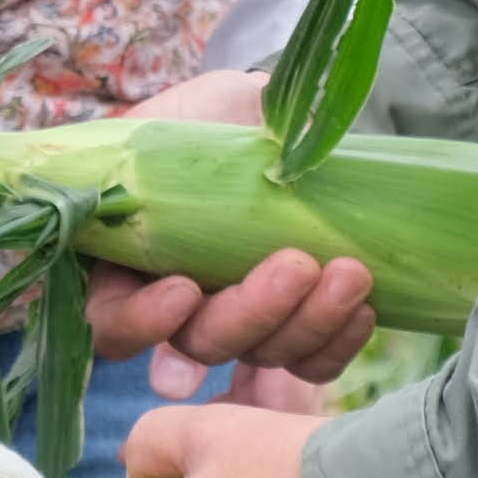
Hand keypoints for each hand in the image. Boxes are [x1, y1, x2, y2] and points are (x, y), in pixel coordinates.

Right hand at [79, 74, 379, 388]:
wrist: (271, 115)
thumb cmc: (204, 118)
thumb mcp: (161, 126)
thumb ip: (134, 161)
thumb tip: (122, 183)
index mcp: (126, 266)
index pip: (114, 323)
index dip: (145, 322)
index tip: (185, 287)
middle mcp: (180, 309)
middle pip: (202, 345)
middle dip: (251, 312)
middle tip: (296, 264)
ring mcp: (242, 321)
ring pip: (265, 355)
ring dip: (309, 322)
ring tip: (350, 272)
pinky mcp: (295, 325)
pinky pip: (314, 361)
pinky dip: (338, 342)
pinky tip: (362, 307)